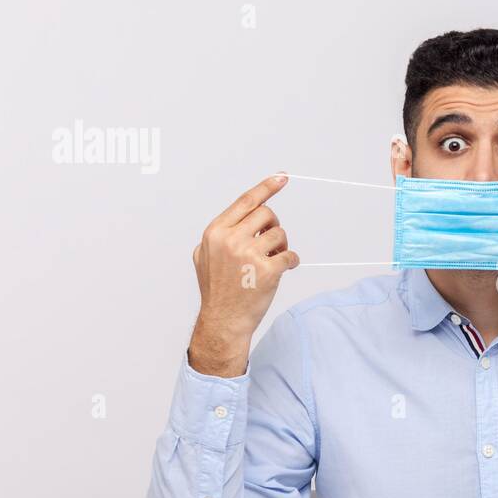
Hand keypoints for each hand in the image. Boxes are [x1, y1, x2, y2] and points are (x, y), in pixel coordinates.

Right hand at [188, 174, 299, 375]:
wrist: (223, 321)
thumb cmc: (217, 290)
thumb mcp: (205, 256)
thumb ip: (220, 234)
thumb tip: (242, 217)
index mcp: (215, 232)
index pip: (246, 202)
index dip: (266, 187)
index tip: (282, 177)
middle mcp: (230, 240)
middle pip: (267, 214)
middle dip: (273, 225)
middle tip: (271, 242)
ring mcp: (249, 255)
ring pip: (280, 234)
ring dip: (282, 245)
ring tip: (273, 259)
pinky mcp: (267, 271)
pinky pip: (291, 256)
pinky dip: (292, 261)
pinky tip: (285, 269)